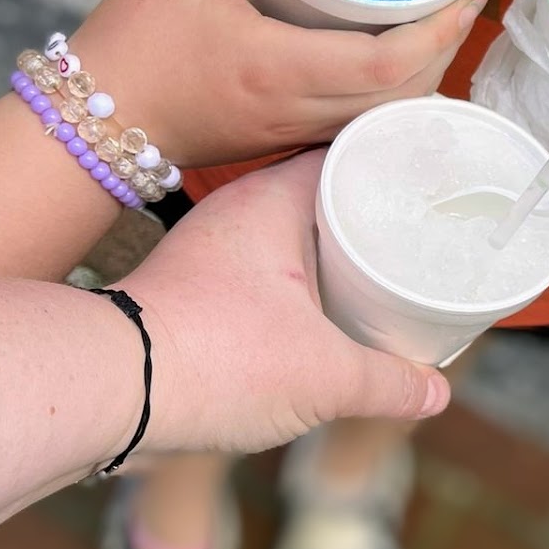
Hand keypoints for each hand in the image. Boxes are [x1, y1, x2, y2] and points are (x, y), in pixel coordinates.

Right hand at [70, 0, 485, 167]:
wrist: (88, 124)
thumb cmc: (132, 46)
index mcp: (280, 66)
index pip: (389, 62)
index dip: (440, 32)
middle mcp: (298, 109)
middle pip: (405, 94)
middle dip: (447, 49)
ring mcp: (295, 133)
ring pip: (388, 117)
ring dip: (426, 76)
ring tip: (441, 26)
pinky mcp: (286, 143)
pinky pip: (361, 126)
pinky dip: (393, 97)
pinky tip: (399, 62)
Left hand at [122, 152, 448, 455]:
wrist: (108, 392)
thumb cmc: (216, 361)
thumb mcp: (327, 377)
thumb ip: (390, 382)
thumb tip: (434, 395)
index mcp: (273, 201)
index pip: (349, 153)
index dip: (397, 163)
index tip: (439, 178)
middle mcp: (237, 212)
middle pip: (323, 195)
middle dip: (372, 214)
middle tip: (425, 230)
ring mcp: (210, 249)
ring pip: (290, 236)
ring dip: (332, 253)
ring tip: (385, 273)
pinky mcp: (191, 288)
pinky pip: (262, 270)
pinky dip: (298, 284)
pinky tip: (325, 313)